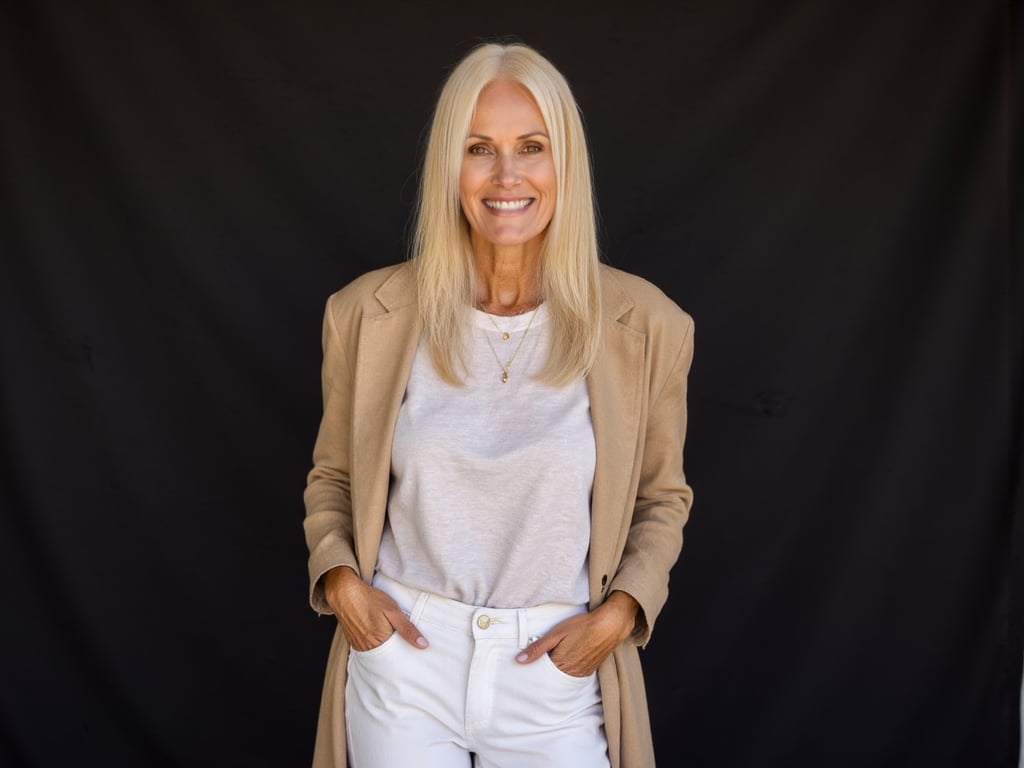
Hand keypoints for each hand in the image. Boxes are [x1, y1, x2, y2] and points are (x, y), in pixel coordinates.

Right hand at [322, 566, 428, 650]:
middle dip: (394, 650)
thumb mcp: (393, 611)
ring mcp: (358, 645)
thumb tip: (423, 645)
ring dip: (383, 646)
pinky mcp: (352, 641)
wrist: (344, 592)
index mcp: (379, 641)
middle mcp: (367, 647)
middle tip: (400, 638)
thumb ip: (407, 629)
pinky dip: (373, 643)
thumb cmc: (369, 599)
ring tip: (388, 634)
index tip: (412, 648)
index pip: (397, 655)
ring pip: (376, 652)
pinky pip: (366, 647)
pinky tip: (376, 632)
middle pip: (386, 655)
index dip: (405, 651)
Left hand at [514, 591, 638, 676]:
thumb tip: (519, 660)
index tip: (528, 663)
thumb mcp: (556, 633)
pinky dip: (568, 669)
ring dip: (557, 670)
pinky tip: (567, 657)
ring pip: (563, 677)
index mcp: (560, 665)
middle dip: (544, 671)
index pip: (540, 674)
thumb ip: (538, 648)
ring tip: (555, 656)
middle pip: (551, 677)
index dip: (533, 668)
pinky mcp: (589, 670)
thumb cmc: (583, 626)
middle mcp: (571, 673)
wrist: (610, 625)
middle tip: (540, 659)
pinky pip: (574, 675)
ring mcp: (581, 673)